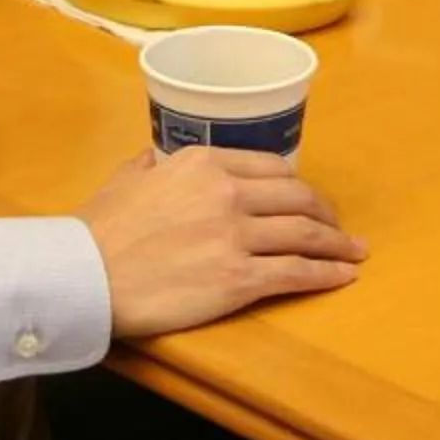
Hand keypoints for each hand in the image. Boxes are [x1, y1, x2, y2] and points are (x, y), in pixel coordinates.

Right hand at [76, 147, 365, 337]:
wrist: (84, 275)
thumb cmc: (98, 230)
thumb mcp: (125, 179)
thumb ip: (149, 166)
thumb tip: (154, 160)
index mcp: (203, 162)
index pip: (271, 168)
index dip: (297, 186)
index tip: (307, 200)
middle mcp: (227, 192)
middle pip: (297, 198)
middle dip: (325, 214)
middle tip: (339, 228)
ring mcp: (236, 236)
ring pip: (305, 234)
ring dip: (337, 244)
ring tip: (354, 253)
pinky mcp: (239, 279)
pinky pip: (296, 273)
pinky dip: (326, 274)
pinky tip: (343, 277)